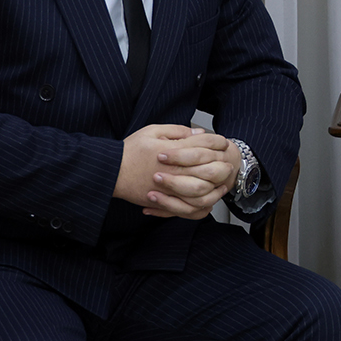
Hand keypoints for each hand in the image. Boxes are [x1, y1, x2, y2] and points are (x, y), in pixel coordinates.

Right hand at [115, 125, 239, 220]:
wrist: (112, 172)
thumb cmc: (130, 151)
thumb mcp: (152, 131)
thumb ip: (178, 131)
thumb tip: (199, 133)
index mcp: (174, 152)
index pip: (205, 145)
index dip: (218, 142)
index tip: (223, 142)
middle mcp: (176, 172)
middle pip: (210, 171)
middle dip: (223, 167)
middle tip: (228, 165)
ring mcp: (171, 189)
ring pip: (203, 193)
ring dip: (216, 189)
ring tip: (222, 185)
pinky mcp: (165, 202)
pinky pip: (189, 210)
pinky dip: (201, 207)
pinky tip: (207, 202)